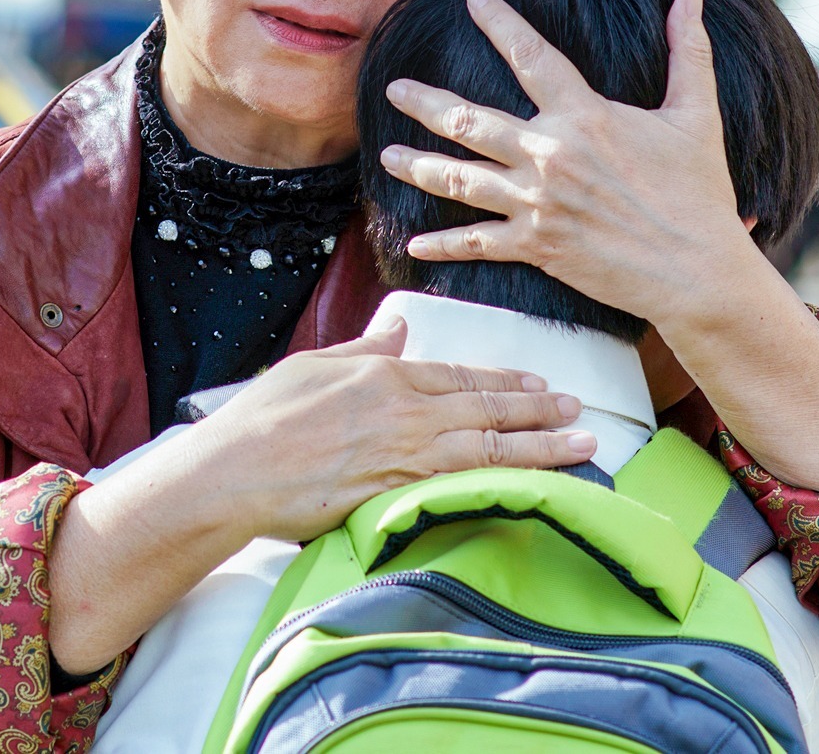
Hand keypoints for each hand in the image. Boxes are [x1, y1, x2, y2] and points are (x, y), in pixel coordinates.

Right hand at [187, 317, 591, 543]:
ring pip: (490, 443)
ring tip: (580, 444)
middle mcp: (406, 409)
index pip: (459, 374)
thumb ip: (364, 348)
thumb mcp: (314, 365)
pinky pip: (468, 480)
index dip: (503, 378)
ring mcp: (407, 451)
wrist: (237, 470)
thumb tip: (397, 329)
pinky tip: (537, 482)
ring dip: (541, 444)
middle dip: (538, 408)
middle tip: (577, 409)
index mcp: (384, 373)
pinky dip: (508, 478)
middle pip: (486, 405)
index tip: (537, 381)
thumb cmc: (263, 419)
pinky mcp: (401, 490)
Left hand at [377, 0, 774, 329]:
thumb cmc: (699, 193)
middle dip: (425, 103)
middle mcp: (550, 154)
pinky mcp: (537, 246)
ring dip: (419, 167)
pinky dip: (443, 245)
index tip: (472, 0)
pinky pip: (478, 243)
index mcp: (585, 116)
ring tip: (387, 156)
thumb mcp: (697, 115)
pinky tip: (414, 243)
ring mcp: (538, 202)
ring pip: (461, 179)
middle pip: (470, 121)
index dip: (500, 23)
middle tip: (393, 90)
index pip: (532, 57)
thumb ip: (689, 52)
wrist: (696, 269)